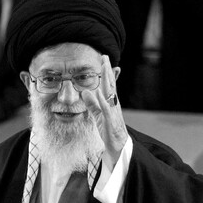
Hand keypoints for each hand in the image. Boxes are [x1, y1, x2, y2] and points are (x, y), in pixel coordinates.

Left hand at [81, 55, 127, 170]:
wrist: (118, 147)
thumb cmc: (108, 130)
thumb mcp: (98, 115)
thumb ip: (92, 104)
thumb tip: (85, 92)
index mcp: (111, 102)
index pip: (108, 85)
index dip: (106, 72)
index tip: (104, 59)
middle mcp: (114, 104)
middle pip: (111, 85)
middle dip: (108, 71)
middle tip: (105, 56)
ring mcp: (113, 111)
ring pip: (111, 93)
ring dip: (107, 80)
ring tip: (104, 68)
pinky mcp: (110, 121)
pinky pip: (106, 109)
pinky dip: (102, 100)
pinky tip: (98, 91)